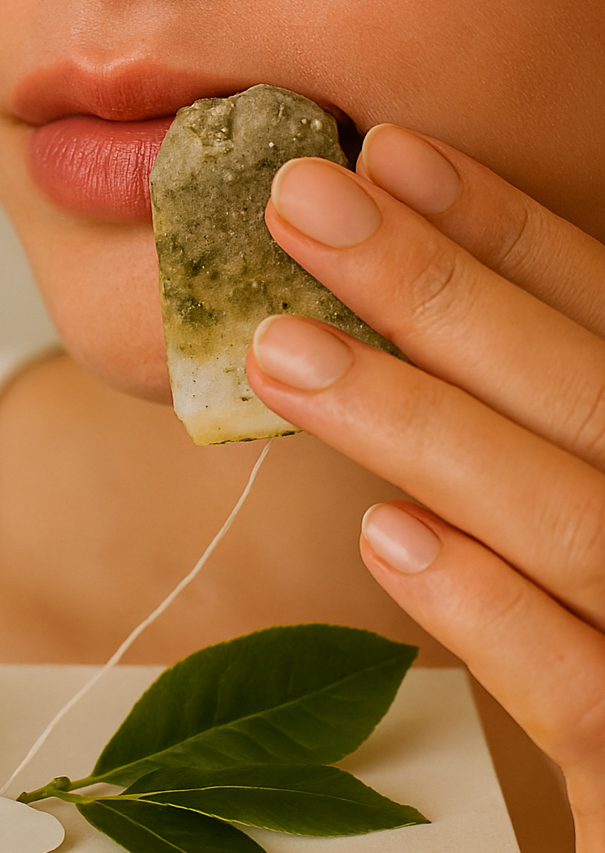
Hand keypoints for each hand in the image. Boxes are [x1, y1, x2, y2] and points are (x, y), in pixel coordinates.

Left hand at [243, 124, 604, 852]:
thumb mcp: (584, 508)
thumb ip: (528, 440)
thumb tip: (408, 348)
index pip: (602, 319)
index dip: (501, 231)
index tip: (388, 154)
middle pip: (583, 391)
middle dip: (437, 288)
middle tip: (297, 198)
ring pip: (573, 523)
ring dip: (423, 427)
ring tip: (280, 351)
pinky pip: (586, 698)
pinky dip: (490, 614)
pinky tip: (383, 538)